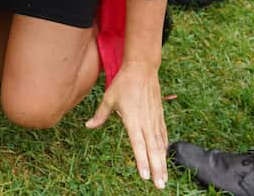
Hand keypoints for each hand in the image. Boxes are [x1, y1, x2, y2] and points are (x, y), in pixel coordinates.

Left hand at [86, 61, 168, 188]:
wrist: (142, 69)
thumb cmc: (123, 83)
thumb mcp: (109, 98)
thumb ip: (100, 115)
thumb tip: (88, 126)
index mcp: (132, 119)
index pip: (138, 145)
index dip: (142, 161)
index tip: (145, 176)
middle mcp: (145, 122)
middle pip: (152, 150)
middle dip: (157, 169)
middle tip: (160, 186)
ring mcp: (154, 119)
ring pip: (160, 145)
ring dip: (163, 162)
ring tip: (164, 178)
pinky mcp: (159, 116)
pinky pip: (163, 135)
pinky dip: (164, 148)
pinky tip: (165, 157)